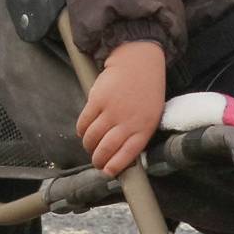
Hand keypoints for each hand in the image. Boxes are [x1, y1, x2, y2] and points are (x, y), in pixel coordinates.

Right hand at [76, 40, 167, 175]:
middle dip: (98, 160)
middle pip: (105, 150)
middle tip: (96, 160)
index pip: (127, 155)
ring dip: (88, 146)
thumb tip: (122, 154)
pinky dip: (81, 131)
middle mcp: (128, 121)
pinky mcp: (97, 100)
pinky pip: (83, 123)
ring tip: (91, 145)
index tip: (107, 172)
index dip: (114, 167)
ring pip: (92, 139)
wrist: (139, 61)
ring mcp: (112, 111)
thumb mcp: (152, 114)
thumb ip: (138, 133)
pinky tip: (85, 131)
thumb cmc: (147, 90)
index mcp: (144, 127)